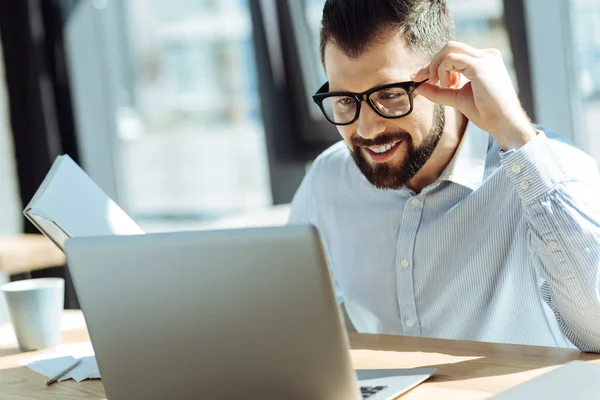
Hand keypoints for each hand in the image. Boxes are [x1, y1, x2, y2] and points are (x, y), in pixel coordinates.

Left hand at [411, 41, 536, 149]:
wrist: (504, 123)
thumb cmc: (486, 113)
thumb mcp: (457, 98)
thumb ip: (438, 91)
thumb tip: (417, 87)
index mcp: (483, 61)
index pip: (454, 55)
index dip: (433, 65)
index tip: (418, 77)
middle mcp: (486, 55)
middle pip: (450, 47)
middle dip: (431, 63)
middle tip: (421, 80)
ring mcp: (485, 58)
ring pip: (449, 49)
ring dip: (437, 67)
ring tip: (443, 86)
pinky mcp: (481, 65)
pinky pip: (452, 59)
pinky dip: (443, 71)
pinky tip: (448, 86)